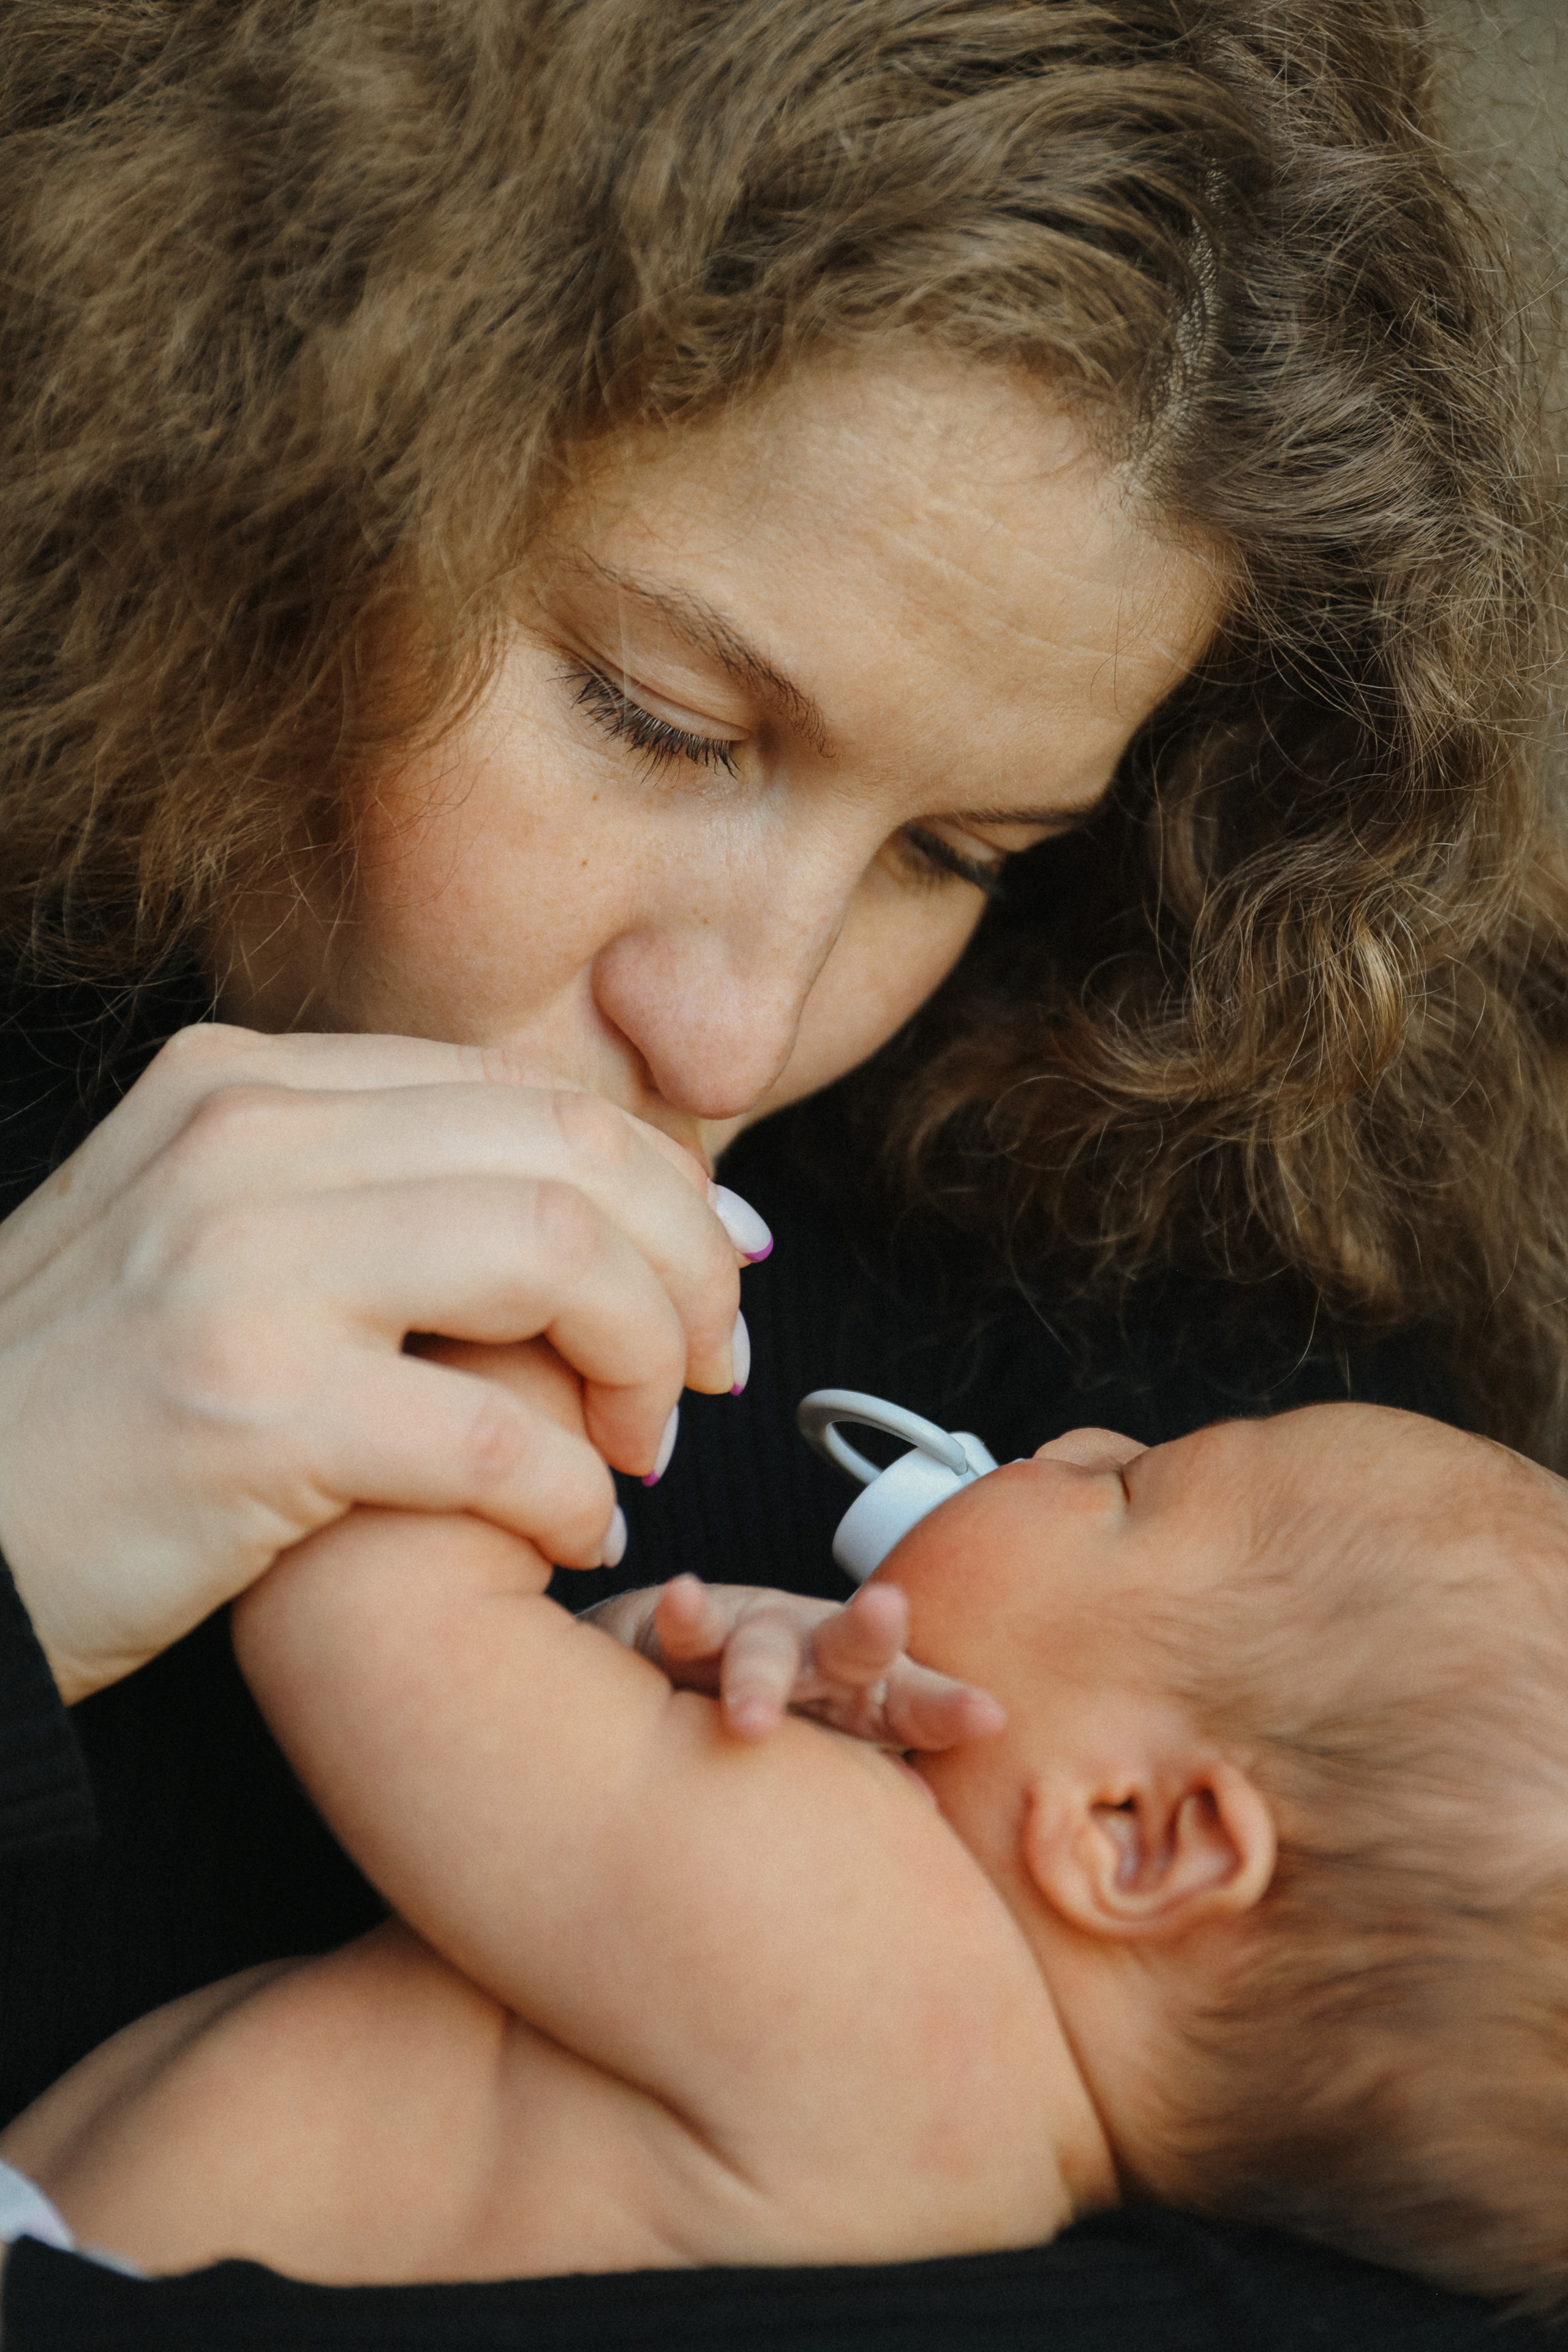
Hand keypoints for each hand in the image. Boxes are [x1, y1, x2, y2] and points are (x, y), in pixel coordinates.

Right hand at [0, 1025, 765, 1702]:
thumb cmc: (87, 1409)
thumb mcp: (205, 1242)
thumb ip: (365, 1194)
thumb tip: (580, 1209)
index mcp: (243, 1085)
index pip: (520, 1091)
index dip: (656, 1180)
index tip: (715, 1268)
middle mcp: (243, 1140)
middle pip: (568, 1148)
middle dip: (686, 1259)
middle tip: (715, 1363)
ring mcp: (240, 1267)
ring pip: (557, 1254)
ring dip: (645, 1358)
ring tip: (646, 1443)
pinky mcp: (247, 1412)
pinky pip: (497, 1433)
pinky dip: (572, 1490)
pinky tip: (573, 1530)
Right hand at [585, 1574, 1005, 1747]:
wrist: (687, 1677)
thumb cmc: (791, 1727)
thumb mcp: (840, 1753)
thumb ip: (877, 1780)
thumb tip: (930, 1813)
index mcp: (867, 1697)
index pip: (914, 1705)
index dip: (947, 1709)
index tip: (988, 1715)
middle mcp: (820, 1657)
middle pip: (853, 1644)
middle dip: (871, 1629)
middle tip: (887, 1612)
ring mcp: (758, 1639)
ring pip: (764, 1647)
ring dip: (760, 1677)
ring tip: (751, 1719)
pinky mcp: (695, 1634)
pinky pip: (690, 1628)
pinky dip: (687, 1615)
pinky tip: (682, 1599)